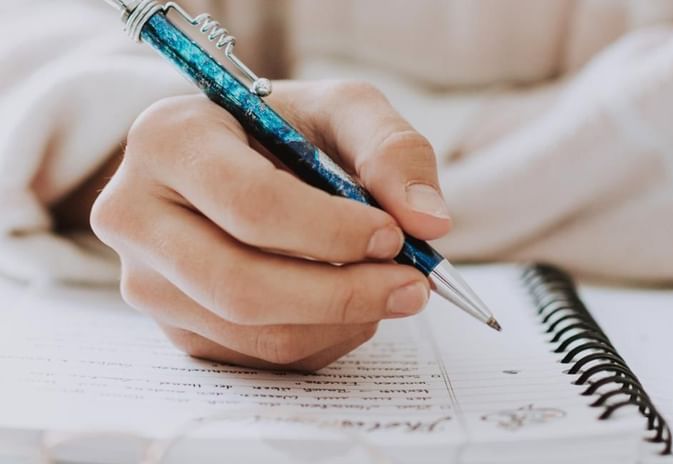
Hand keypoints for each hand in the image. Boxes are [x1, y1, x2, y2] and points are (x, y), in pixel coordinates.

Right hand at [91, 80, 450, 370]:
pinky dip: (320, 339)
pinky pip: (255, 357)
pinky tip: (342, 304)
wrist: (234, 163)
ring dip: (339, 321)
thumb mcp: (341, 111)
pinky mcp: (174, 326)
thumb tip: (430, 222)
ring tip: (383, 287)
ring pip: (253, 332)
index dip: (331, 231)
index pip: (250, 204)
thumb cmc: (284, 132)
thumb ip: (392, 150)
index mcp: (169, 141)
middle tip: (412, 286)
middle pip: (241, 285)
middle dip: (342, 294)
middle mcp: (136, 215)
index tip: (394, 236)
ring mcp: (147, 281)